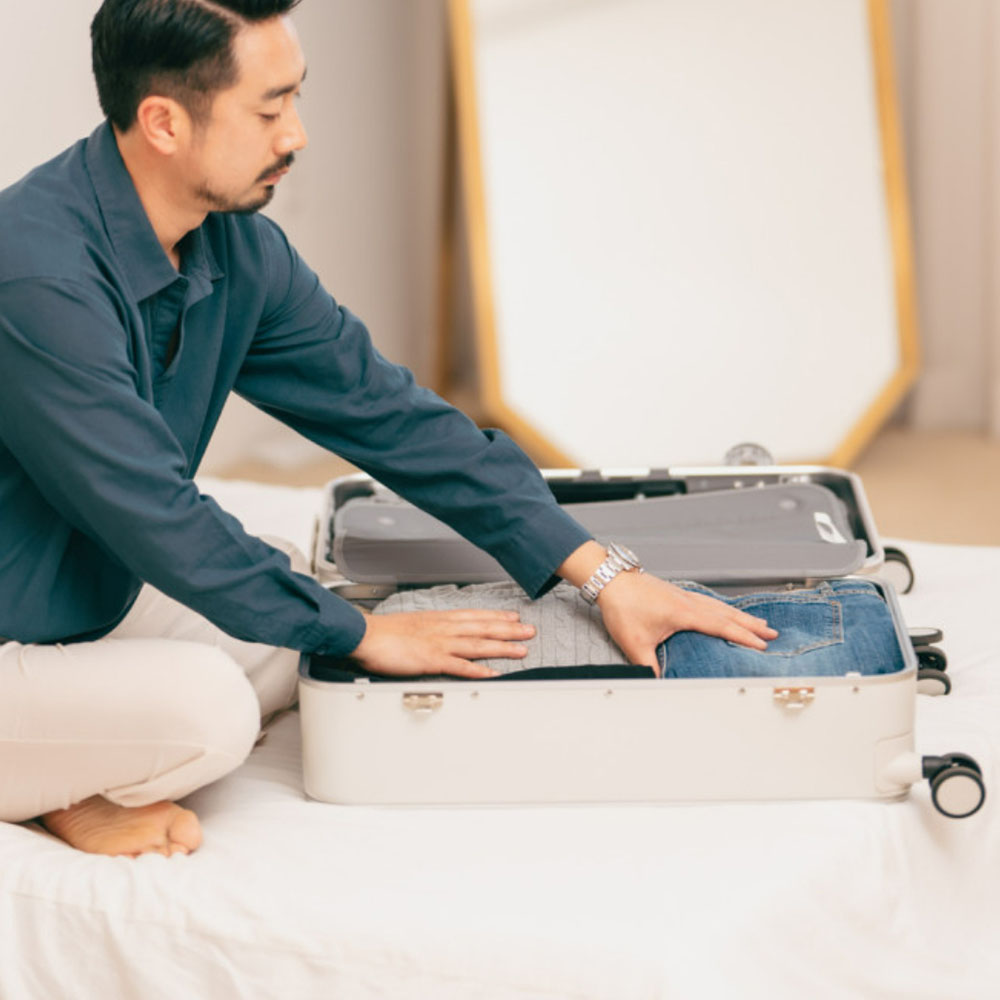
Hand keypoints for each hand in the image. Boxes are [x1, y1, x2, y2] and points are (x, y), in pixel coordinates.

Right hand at [348, 609, 535, 677]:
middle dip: (509, 630)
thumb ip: (428, 629)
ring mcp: (439, 644)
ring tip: (522, 650)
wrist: (365, 634)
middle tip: (530, 631)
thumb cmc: (383, 632)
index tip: (513, 618)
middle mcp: (443, 629)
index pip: (474, 616)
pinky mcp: (431, 660)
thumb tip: (437, 634)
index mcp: (438, 619)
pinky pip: (460, 666)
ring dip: (502, 647)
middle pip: (482, 628)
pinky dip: (479, 670)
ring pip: (478, 644)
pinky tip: (493, 674)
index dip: (496, 617)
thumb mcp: (410, 624)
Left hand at [596, 571, 777, 673]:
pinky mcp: (676, 593)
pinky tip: (724, 610)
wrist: (611, 579)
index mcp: (684, 613)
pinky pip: (708, 601)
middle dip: (751, 625)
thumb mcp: (635, 643)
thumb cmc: (623, 606)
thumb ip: (649, 666)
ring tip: (756, 622)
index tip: (762, 645)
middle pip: (727, 614)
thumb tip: (660, 683)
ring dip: (739, 614)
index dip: (743, 637)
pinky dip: (723, 607)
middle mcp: (689, 602)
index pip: (721, 626)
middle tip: (772, 633)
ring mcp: (684, 595)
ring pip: (719, 605)